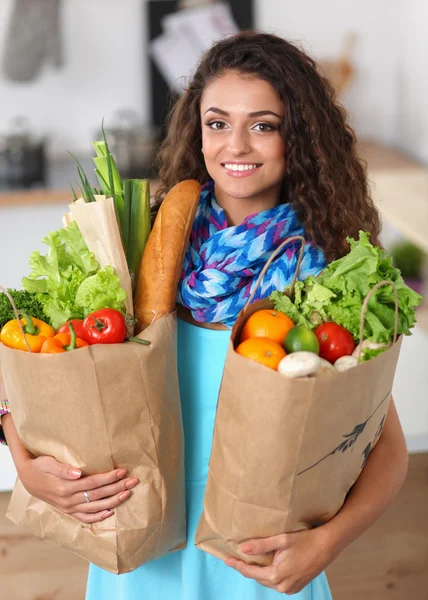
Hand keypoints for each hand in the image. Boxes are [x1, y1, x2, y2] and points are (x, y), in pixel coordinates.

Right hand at [19, 455, 138, 523]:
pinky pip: (85, 517)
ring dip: (113, 501)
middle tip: (133, 481)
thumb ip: (63, 469)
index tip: (122, 471)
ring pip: (95, 507)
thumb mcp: (48, 463)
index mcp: (64, 488)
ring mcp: (68, 508)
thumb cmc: (40, 466)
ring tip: (128, 494)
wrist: (28, 478)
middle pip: (98, 495)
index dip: (108, 477)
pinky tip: (110, 512)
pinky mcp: (68, 511)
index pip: (92, 483)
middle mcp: (68, 500)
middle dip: (117, 488)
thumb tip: (79, 473)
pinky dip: (98, 517)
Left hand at [225, 527, 333, 594]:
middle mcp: (282, 586)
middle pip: (258, 578)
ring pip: (268, 581)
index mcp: (276, 575)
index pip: (250, 572)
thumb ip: (261, 546)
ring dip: (260, 572)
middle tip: (238, 557)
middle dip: (248, 568)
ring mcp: (290, 589)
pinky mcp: (296, 587)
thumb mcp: (281, 540)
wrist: (327, 546)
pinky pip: (278, 583)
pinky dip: (271, 575)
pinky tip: (269, 564)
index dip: (237, 565)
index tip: (226, 560)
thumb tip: (242, 549)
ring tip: (252, 560)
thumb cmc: (304, 540)